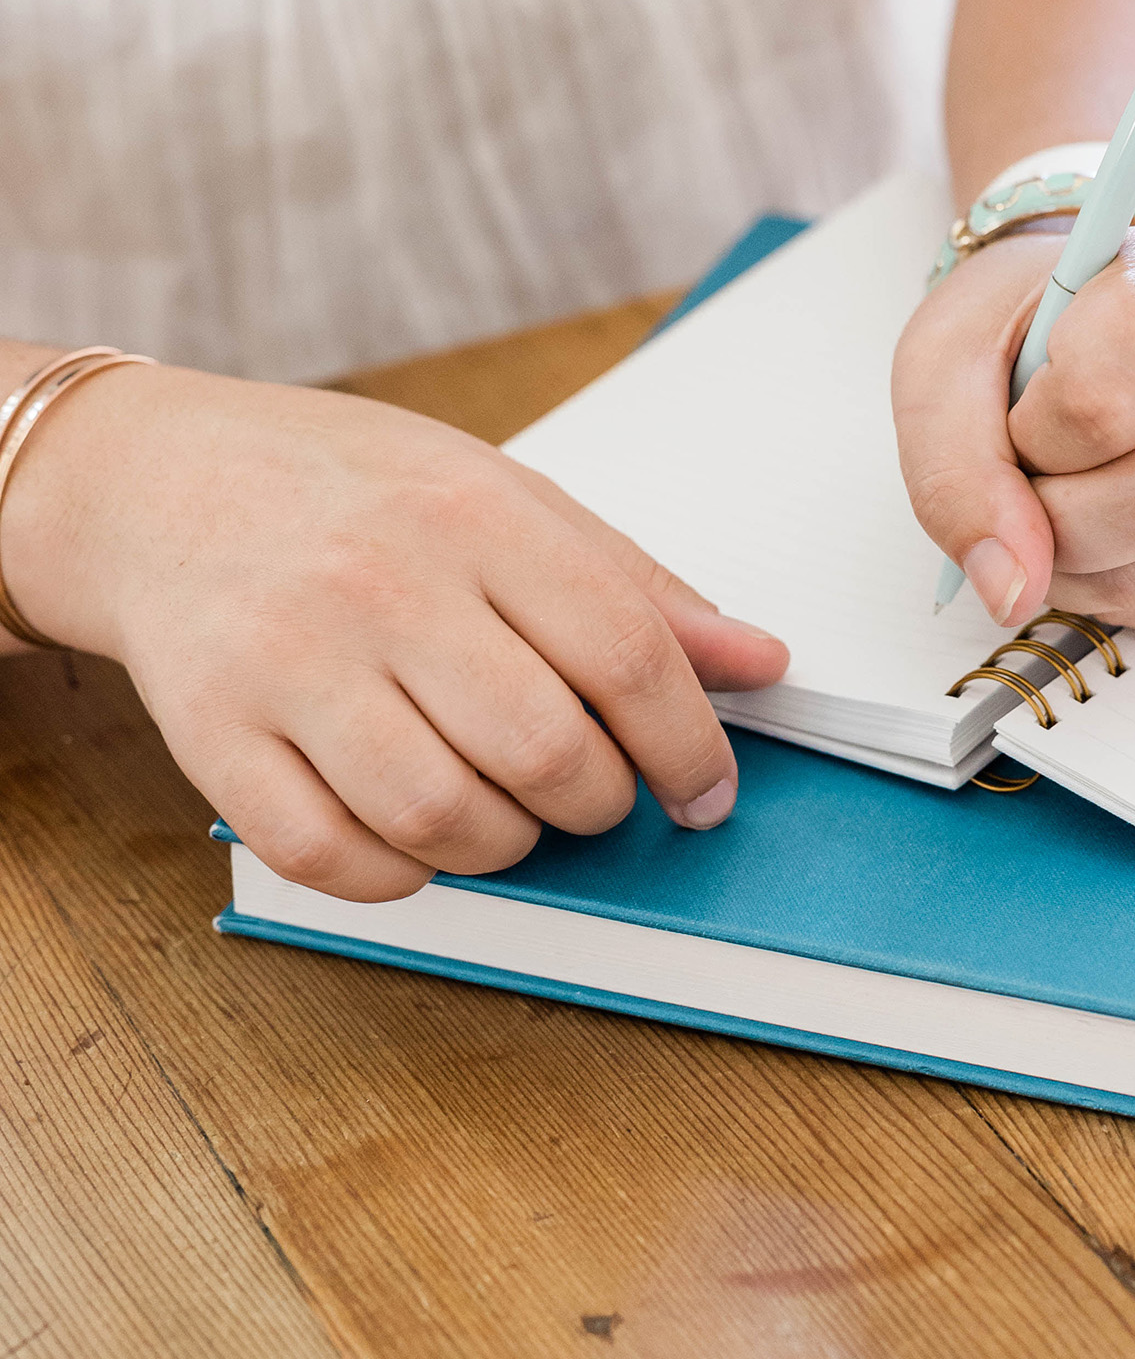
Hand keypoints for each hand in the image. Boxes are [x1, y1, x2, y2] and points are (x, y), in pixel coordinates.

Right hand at [0, 365, 787, 902]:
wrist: (150, 483)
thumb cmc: (343, 490)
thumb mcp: (501, 493)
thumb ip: (630, 583)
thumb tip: (760, 662)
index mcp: (469, 511)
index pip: (624, 651)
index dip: (688, 742)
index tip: (705, 789)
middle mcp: (378, 585)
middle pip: (545, 751)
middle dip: (599, 803)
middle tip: (594, 795)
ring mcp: (287, 666)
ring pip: (445, 820)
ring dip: (507, 847)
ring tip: (508, 813)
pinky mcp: (214, 739)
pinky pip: (333, 860)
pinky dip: (400, 875)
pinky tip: (417, 836)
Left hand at [892, 227, 1134, 630]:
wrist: (1075, 319)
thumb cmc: (1013, 329)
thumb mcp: (944, 372)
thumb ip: (958, 480)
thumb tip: (1012, 594)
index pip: (1102, 406)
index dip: (1032, 436)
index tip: (1019, 405)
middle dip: (1056, 519)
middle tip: (1026, 470)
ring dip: (1077, 564)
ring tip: (1050, 500)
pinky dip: (1112, 584)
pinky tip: (1090, 528)